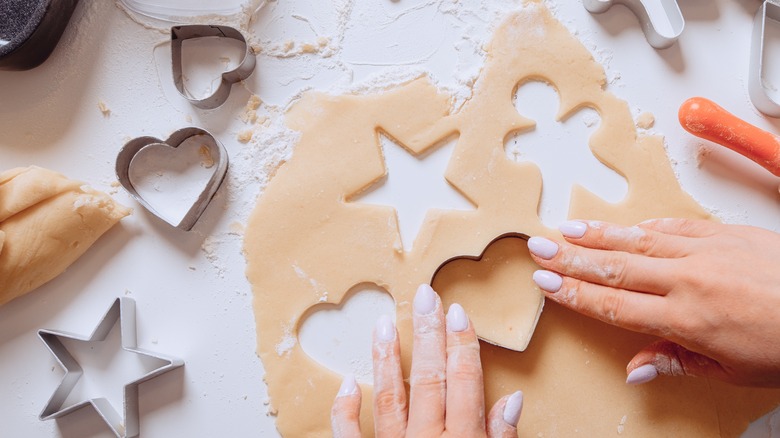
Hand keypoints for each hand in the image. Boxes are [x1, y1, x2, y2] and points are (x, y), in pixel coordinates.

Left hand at [331, 284, 523, 436]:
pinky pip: (350, 436)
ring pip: (388, 397)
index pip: (464, 381)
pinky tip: (346, 383)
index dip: (462, 344)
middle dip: (428, 333)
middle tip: (424, 296)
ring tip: (385, 323)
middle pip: (428, 377)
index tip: (457, 312)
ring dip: (387, 358)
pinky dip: (345, 409)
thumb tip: (513, 400)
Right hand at [528, 218, 779, 386]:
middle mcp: (688, 281)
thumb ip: (677, 363)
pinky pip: (674, 227)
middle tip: (539, 247)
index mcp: (686, 320)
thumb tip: (636, 371)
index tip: (547, 283)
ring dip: (598, 236)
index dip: (575, 294)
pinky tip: (625, 226)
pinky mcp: (724, 233)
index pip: (613, 305)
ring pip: (638, 241)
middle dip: (571, 258)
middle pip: (615, 268)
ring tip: (566, 228)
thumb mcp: (732, 371)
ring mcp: (706, 252)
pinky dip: (644, 227)